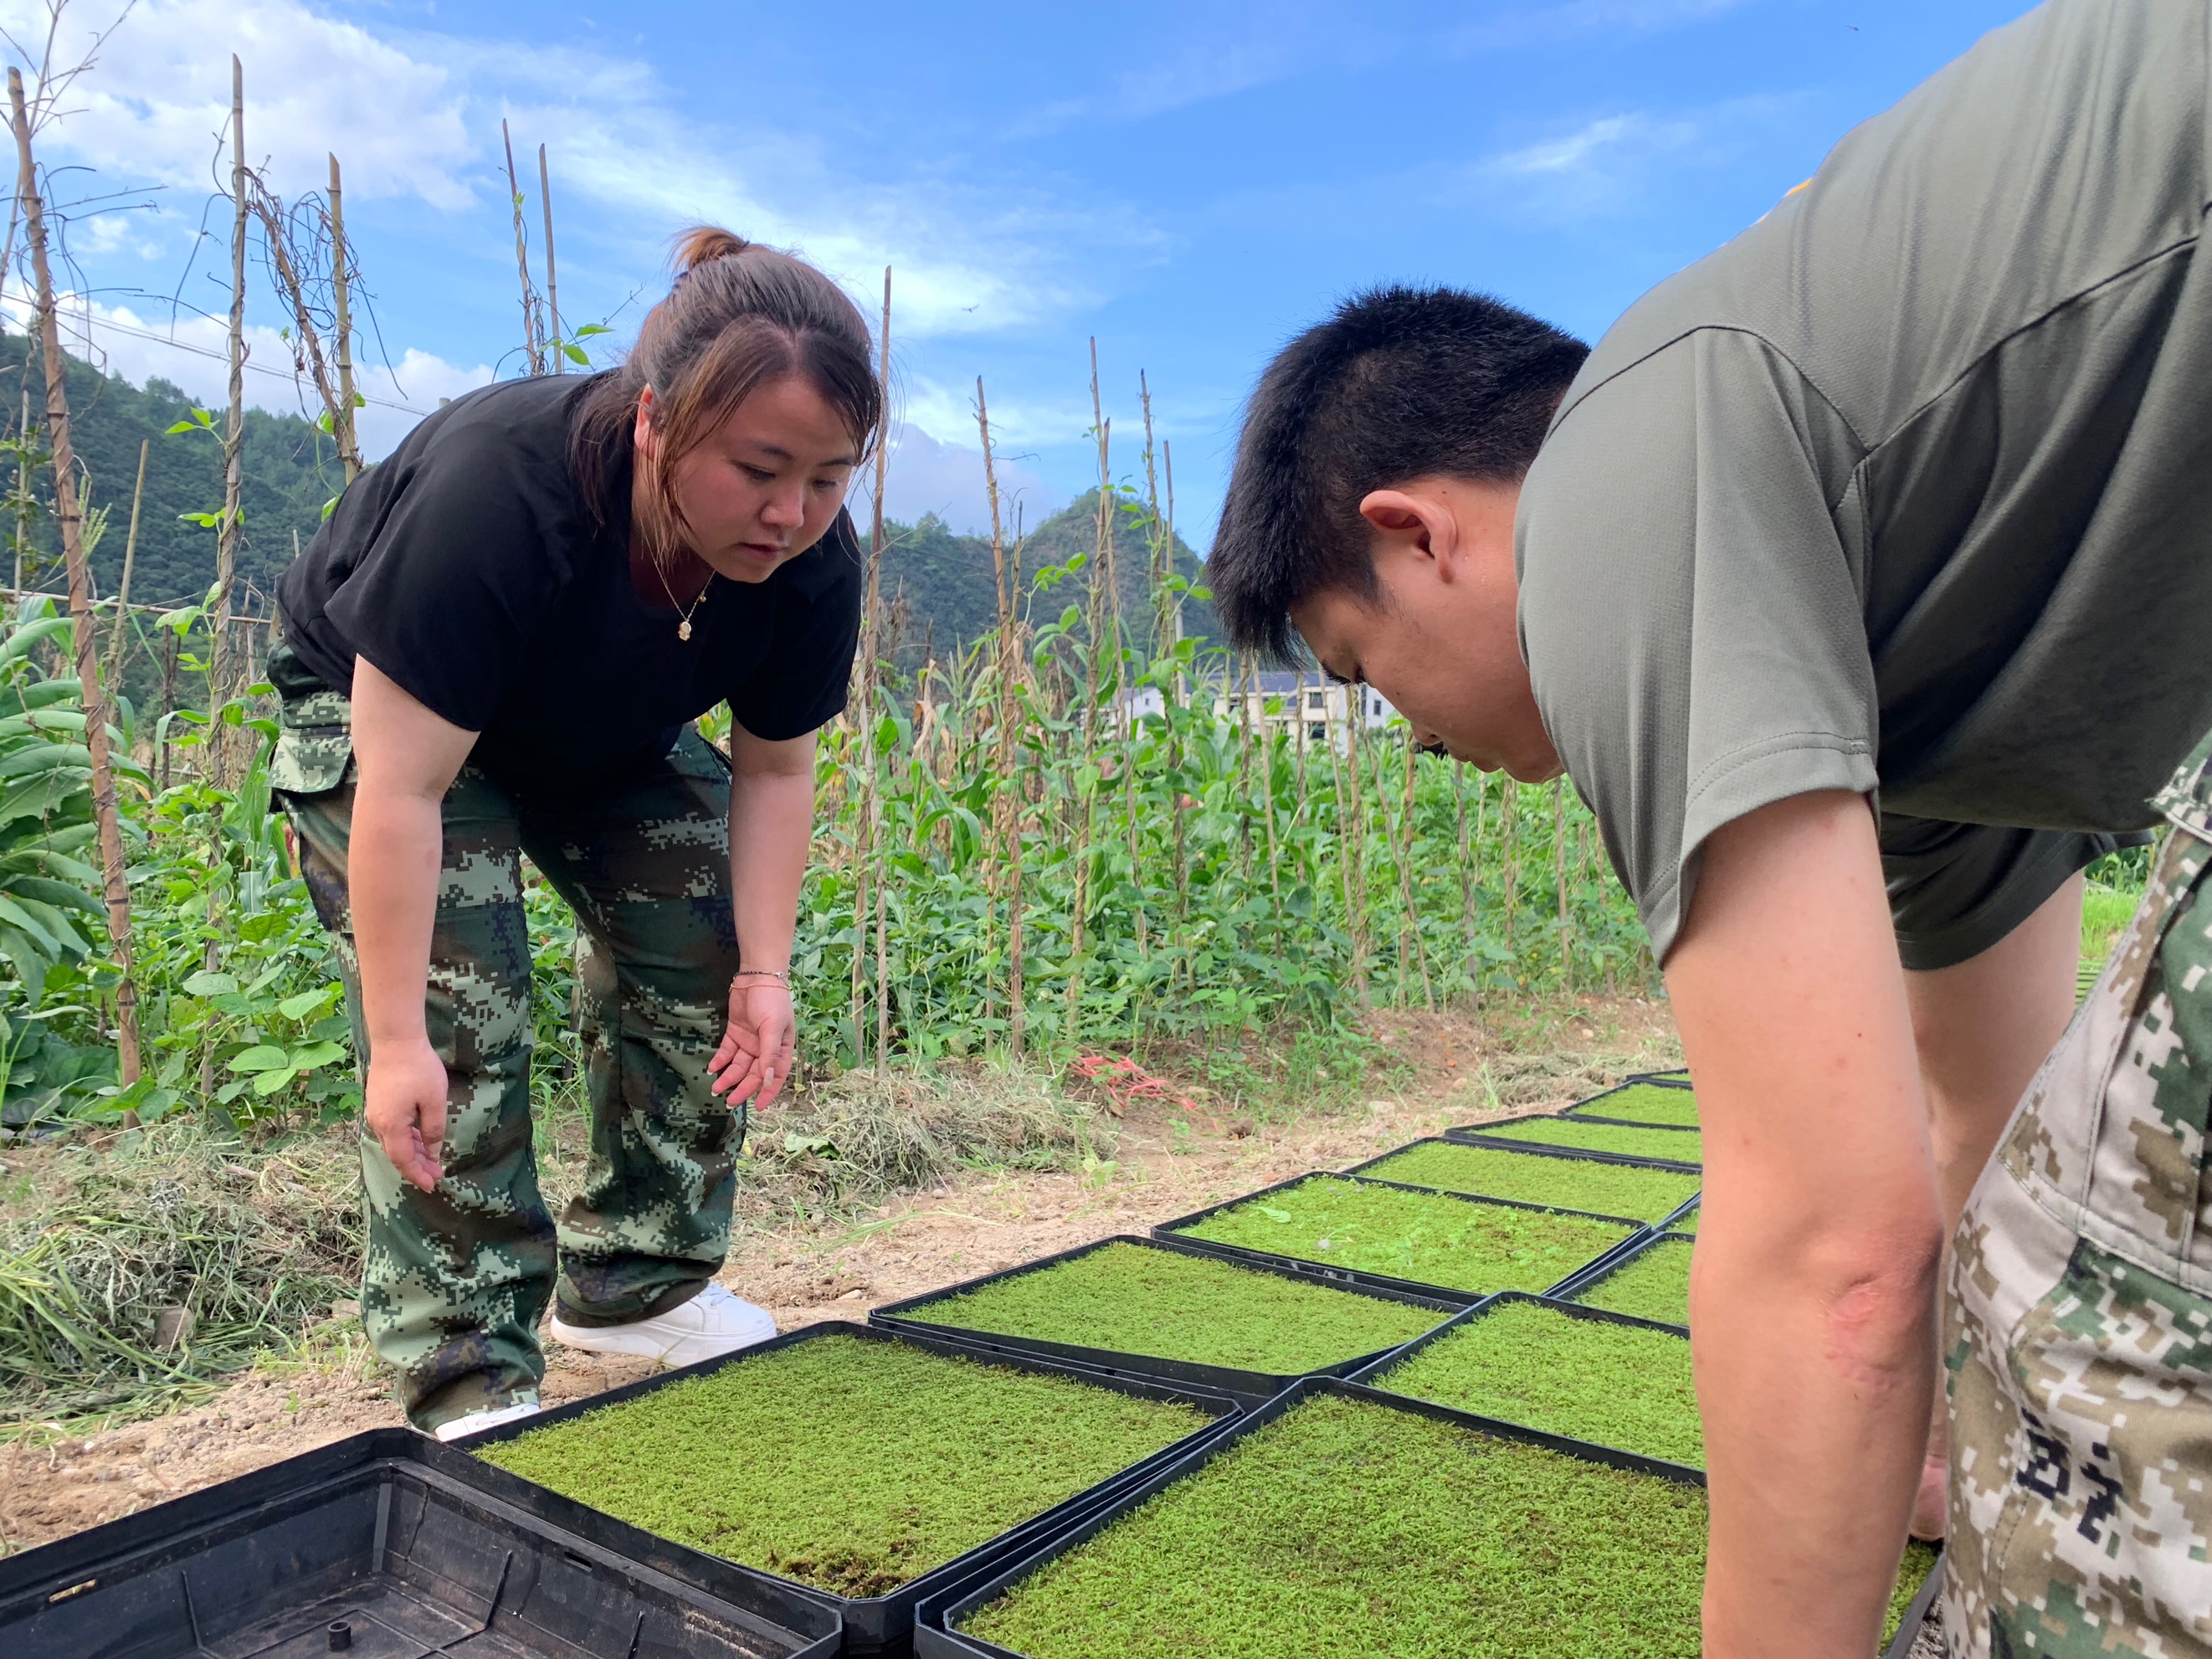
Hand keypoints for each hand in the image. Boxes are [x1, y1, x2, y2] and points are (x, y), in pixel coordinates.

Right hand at [365, 1037, 448, 1191]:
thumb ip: (433, 1130)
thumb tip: (432, 1152)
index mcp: (391, 1126)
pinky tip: (420, 1138)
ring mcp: (375, 1112)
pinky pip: (392, 1129)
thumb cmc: (418, 1069)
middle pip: (397, 1154)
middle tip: (436, 1175)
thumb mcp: (434, 1101)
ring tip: (431, 1160)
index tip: (432, 1185)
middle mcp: (378, 1123)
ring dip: (412, 1152)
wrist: (396, 1040)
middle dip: (416, 1167)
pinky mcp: (378, 1103)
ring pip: (394, 1141)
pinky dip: (406, 1138)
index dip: (417, 1175)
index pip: (403, 1160)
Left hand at [712, 976, 795, 1108]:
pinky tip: (712, 1069)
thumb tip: (768, 1081)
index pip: (775, 1076)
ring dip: (728, 1077)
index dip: (768, 1092)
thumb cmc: (772, 1001)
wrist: (756, 976)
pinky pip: (727, 1052)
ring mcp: (750, 1041)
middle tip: (729, 1101)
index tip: (759, 1108)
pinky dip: (719, 1061)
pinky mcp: (736, 1032)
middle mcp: (765, 1048)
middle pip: (754, 1074)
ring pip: (738, 1066)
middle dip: (742, 1088)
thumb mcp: (773, 1028)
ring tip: (715, 1089)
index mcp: (781, 1048)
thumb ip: (769, 1055)